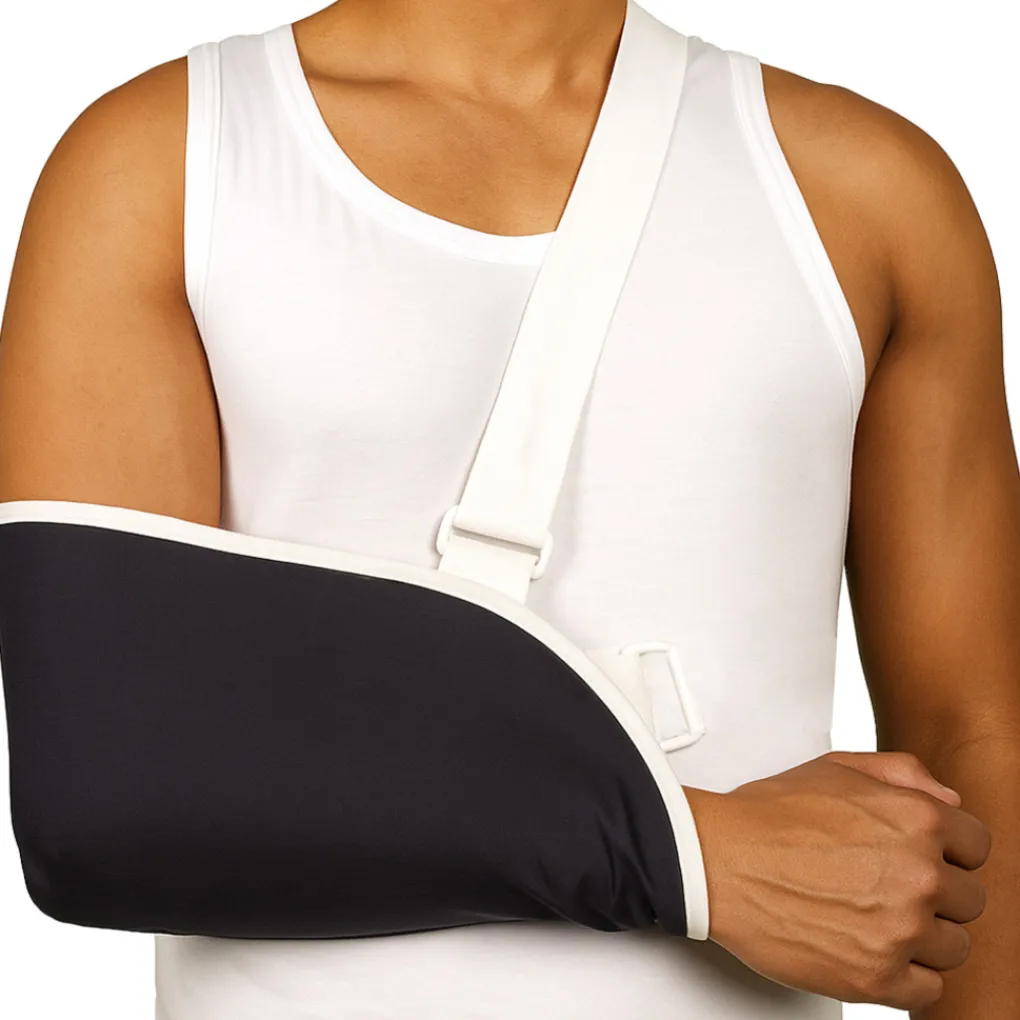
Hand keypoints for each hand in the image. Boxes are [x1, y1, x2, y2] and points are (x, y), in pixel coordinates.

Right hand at [683, 750, 990, 1009]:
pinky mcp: (876, 976)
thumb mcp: (836, 768)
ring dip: (923, 936)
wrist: (717, 859)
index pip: (977, 847)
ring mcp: (901, 928)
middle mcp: (919, 874)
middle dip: (934, 894)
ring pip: (954, 947)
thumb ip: (903, 774)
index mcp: (916, 819)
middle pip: (969, 899)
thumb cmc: (769, 815)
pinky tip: (874, 949)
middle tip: (889, 887)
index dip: (948, 851)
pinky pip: (927, 990)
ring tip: (877, 918)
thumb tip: (949, 803)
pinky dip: (904, 976)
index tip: (925, 858)